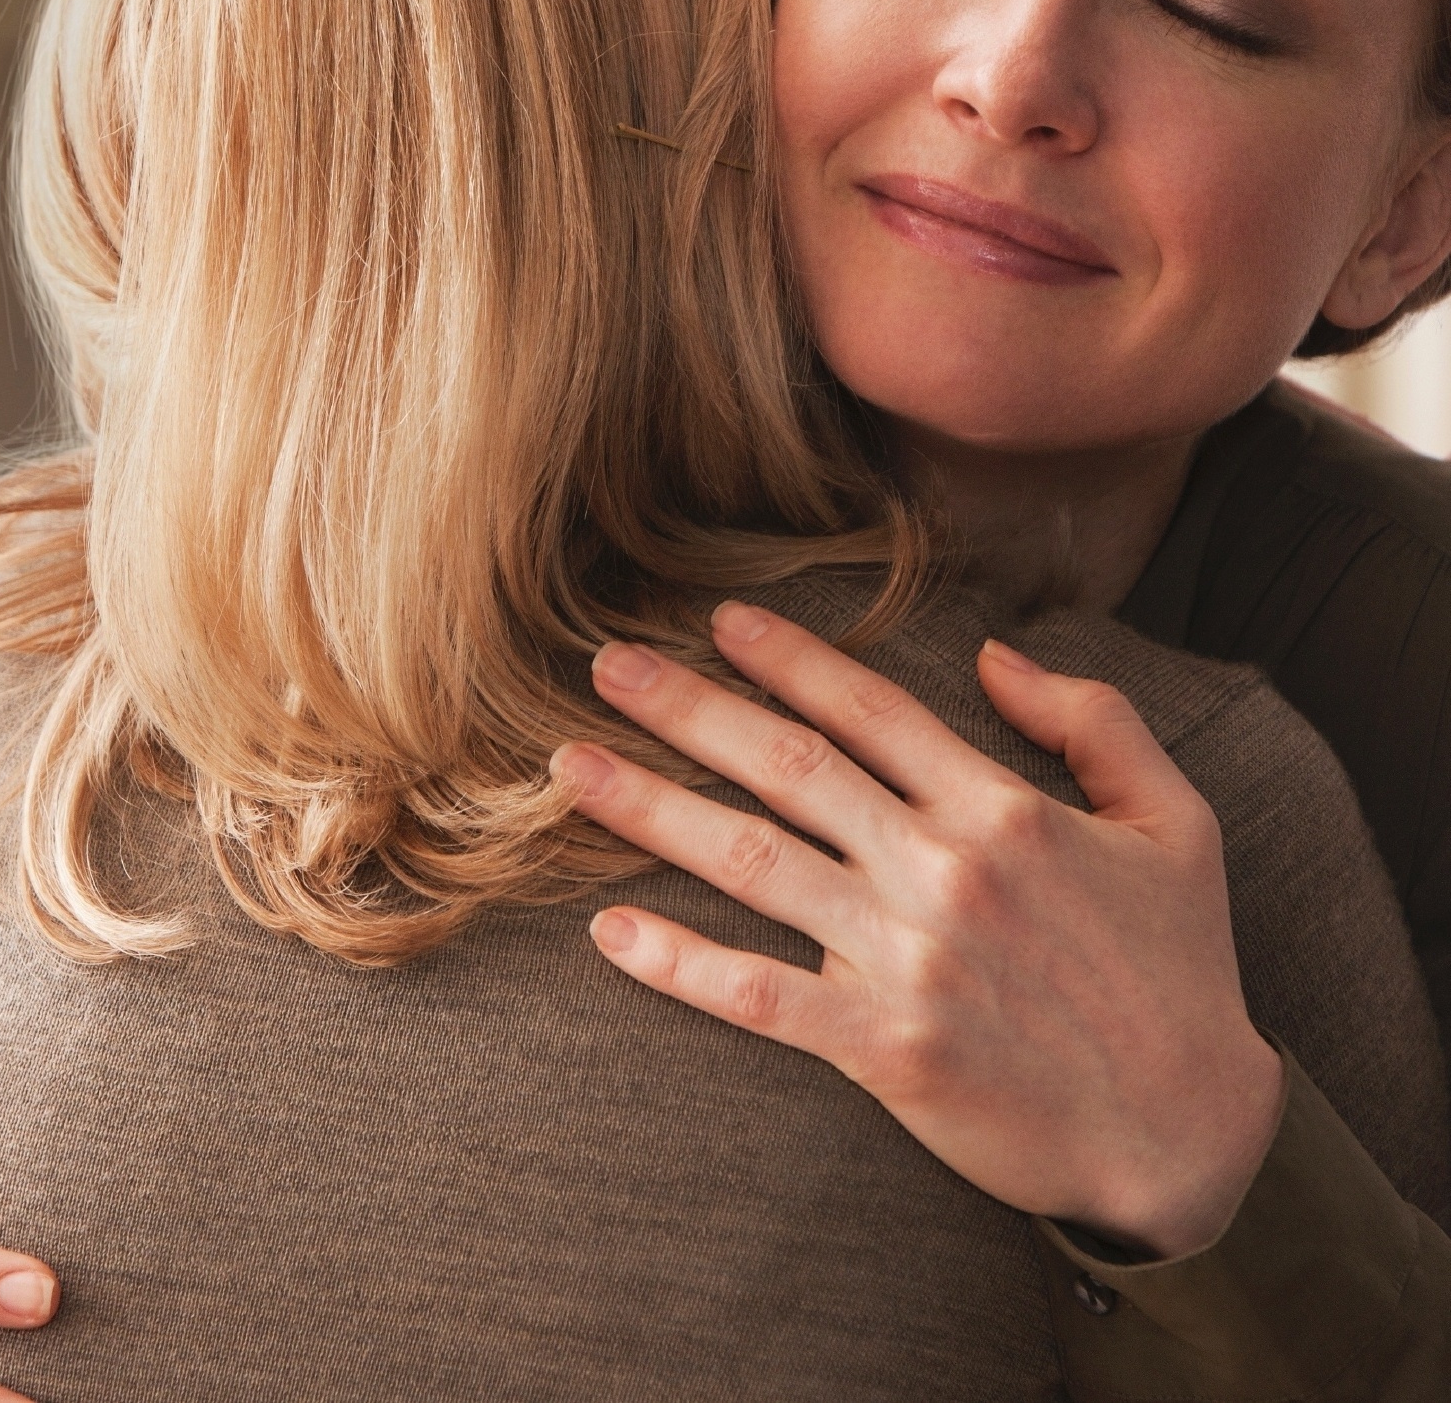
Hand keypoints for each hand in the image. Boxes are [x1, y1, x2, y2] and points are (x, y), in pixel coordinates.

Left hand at [553, 602, 1283, 1257]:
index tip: (717, 622)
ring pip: (751, 863)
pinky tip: (610, 932)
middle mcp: (941, 871)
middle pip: (787, 766)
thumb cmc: (1179, 972)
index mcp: (1002, 809)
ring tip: (570, 772)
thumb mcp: (1176, 822)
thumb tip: (995, 655)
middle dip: (686, 708)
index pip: (869, 709)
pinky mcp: (883, 1048)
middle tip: (604, 666)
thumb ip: (1094, 721)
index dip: (787, 658)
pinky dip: (681, 963)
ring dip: (651, 812)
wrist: (1190, 1137)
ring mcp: (905, 960)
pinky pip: (760, 995)